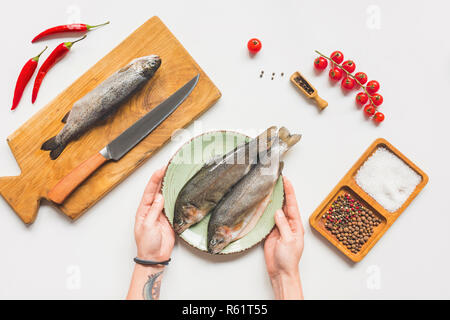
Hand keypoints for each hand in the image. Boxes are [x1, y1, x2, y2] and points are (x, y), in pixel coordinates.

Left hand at [134, 167, 174, 260]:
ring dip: (170, 185)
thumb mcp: (148, 226)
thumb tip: (159, 197)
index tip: (161, 169)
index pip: (150, 190)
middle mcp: (152, 209)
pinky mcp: (170, 218)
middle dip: (163, 178)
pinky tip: (180, 189)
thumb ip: (154, 211)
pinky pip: (174, 205)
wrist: (155, 257)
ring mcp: (161, 213)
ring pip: (166, 195)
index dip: (155, 179)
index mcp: (143, 209)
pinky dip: (177, 197)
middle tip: (169, 166)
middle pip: (158, 190)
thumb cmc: (147, 244)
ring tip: (175, 174)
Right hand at [264, 176, 303, 298]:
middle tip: (277, 179)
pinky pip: (267, 218)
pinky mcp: (270, 232)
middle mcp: (288, 224)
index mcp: (295, 225)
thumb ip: (282, 225)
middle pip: (284, 204)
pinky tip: (262, 203)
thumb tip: (278, 211)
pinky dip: (265, 210)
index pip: (292, 204)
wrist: (281, 272)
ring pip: (275, 209)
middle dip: (281, 191)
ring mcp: (278, 227)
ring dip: (273, 199)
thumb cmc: (288, 259)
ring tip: (269, 187)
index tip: (286, 180)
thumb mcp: (288, 240)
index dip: (289, 191)